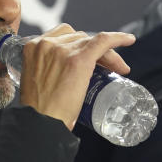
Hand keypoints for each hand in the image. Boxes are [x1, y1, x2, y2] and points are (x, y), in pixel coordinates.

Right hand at [18, 25, 135, 129]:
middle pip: (79, 38)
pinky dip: (118, 38)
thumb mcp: (35, 82)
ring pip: (92, 42)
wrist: (39, 124)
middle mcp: (46, 44)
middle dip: (94, 50)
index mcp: (32, 47)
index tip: (89, 56)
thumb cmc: (38, 111)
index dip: (78, 44)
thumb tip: (62, 76)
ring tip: (117, 69)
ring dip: (107, 54)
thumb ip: (46, 71)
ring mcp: (63, 50)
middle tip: (106, 68)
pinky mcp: (79, 59)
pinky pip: (103, 41)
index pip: (62, 36)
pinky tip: (129, 40)